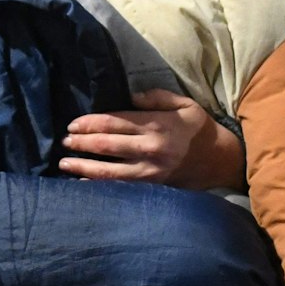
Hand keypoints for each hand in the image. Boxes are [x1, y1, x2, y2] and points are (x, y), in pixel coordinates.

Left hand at [57, 89, 245, 189]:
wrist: (221, 161)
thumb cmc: (199, 129)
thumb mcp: (184, 104)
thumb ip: (157, 97)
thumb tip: (130, 97)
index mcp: (156, 125)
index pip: (115, 122)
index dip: (90, 123)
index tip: (72, 124)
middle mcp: (150, 148)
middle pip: (107, 145)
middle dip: (82, 143)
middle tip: (63, 142)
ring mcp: (150, 171)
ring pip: (110, 170)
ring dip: (84, 166)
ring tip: (64, 163)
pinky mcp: (152, 187)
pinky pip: (120, 188)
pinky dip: (99, 186)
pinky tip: (82, 183)